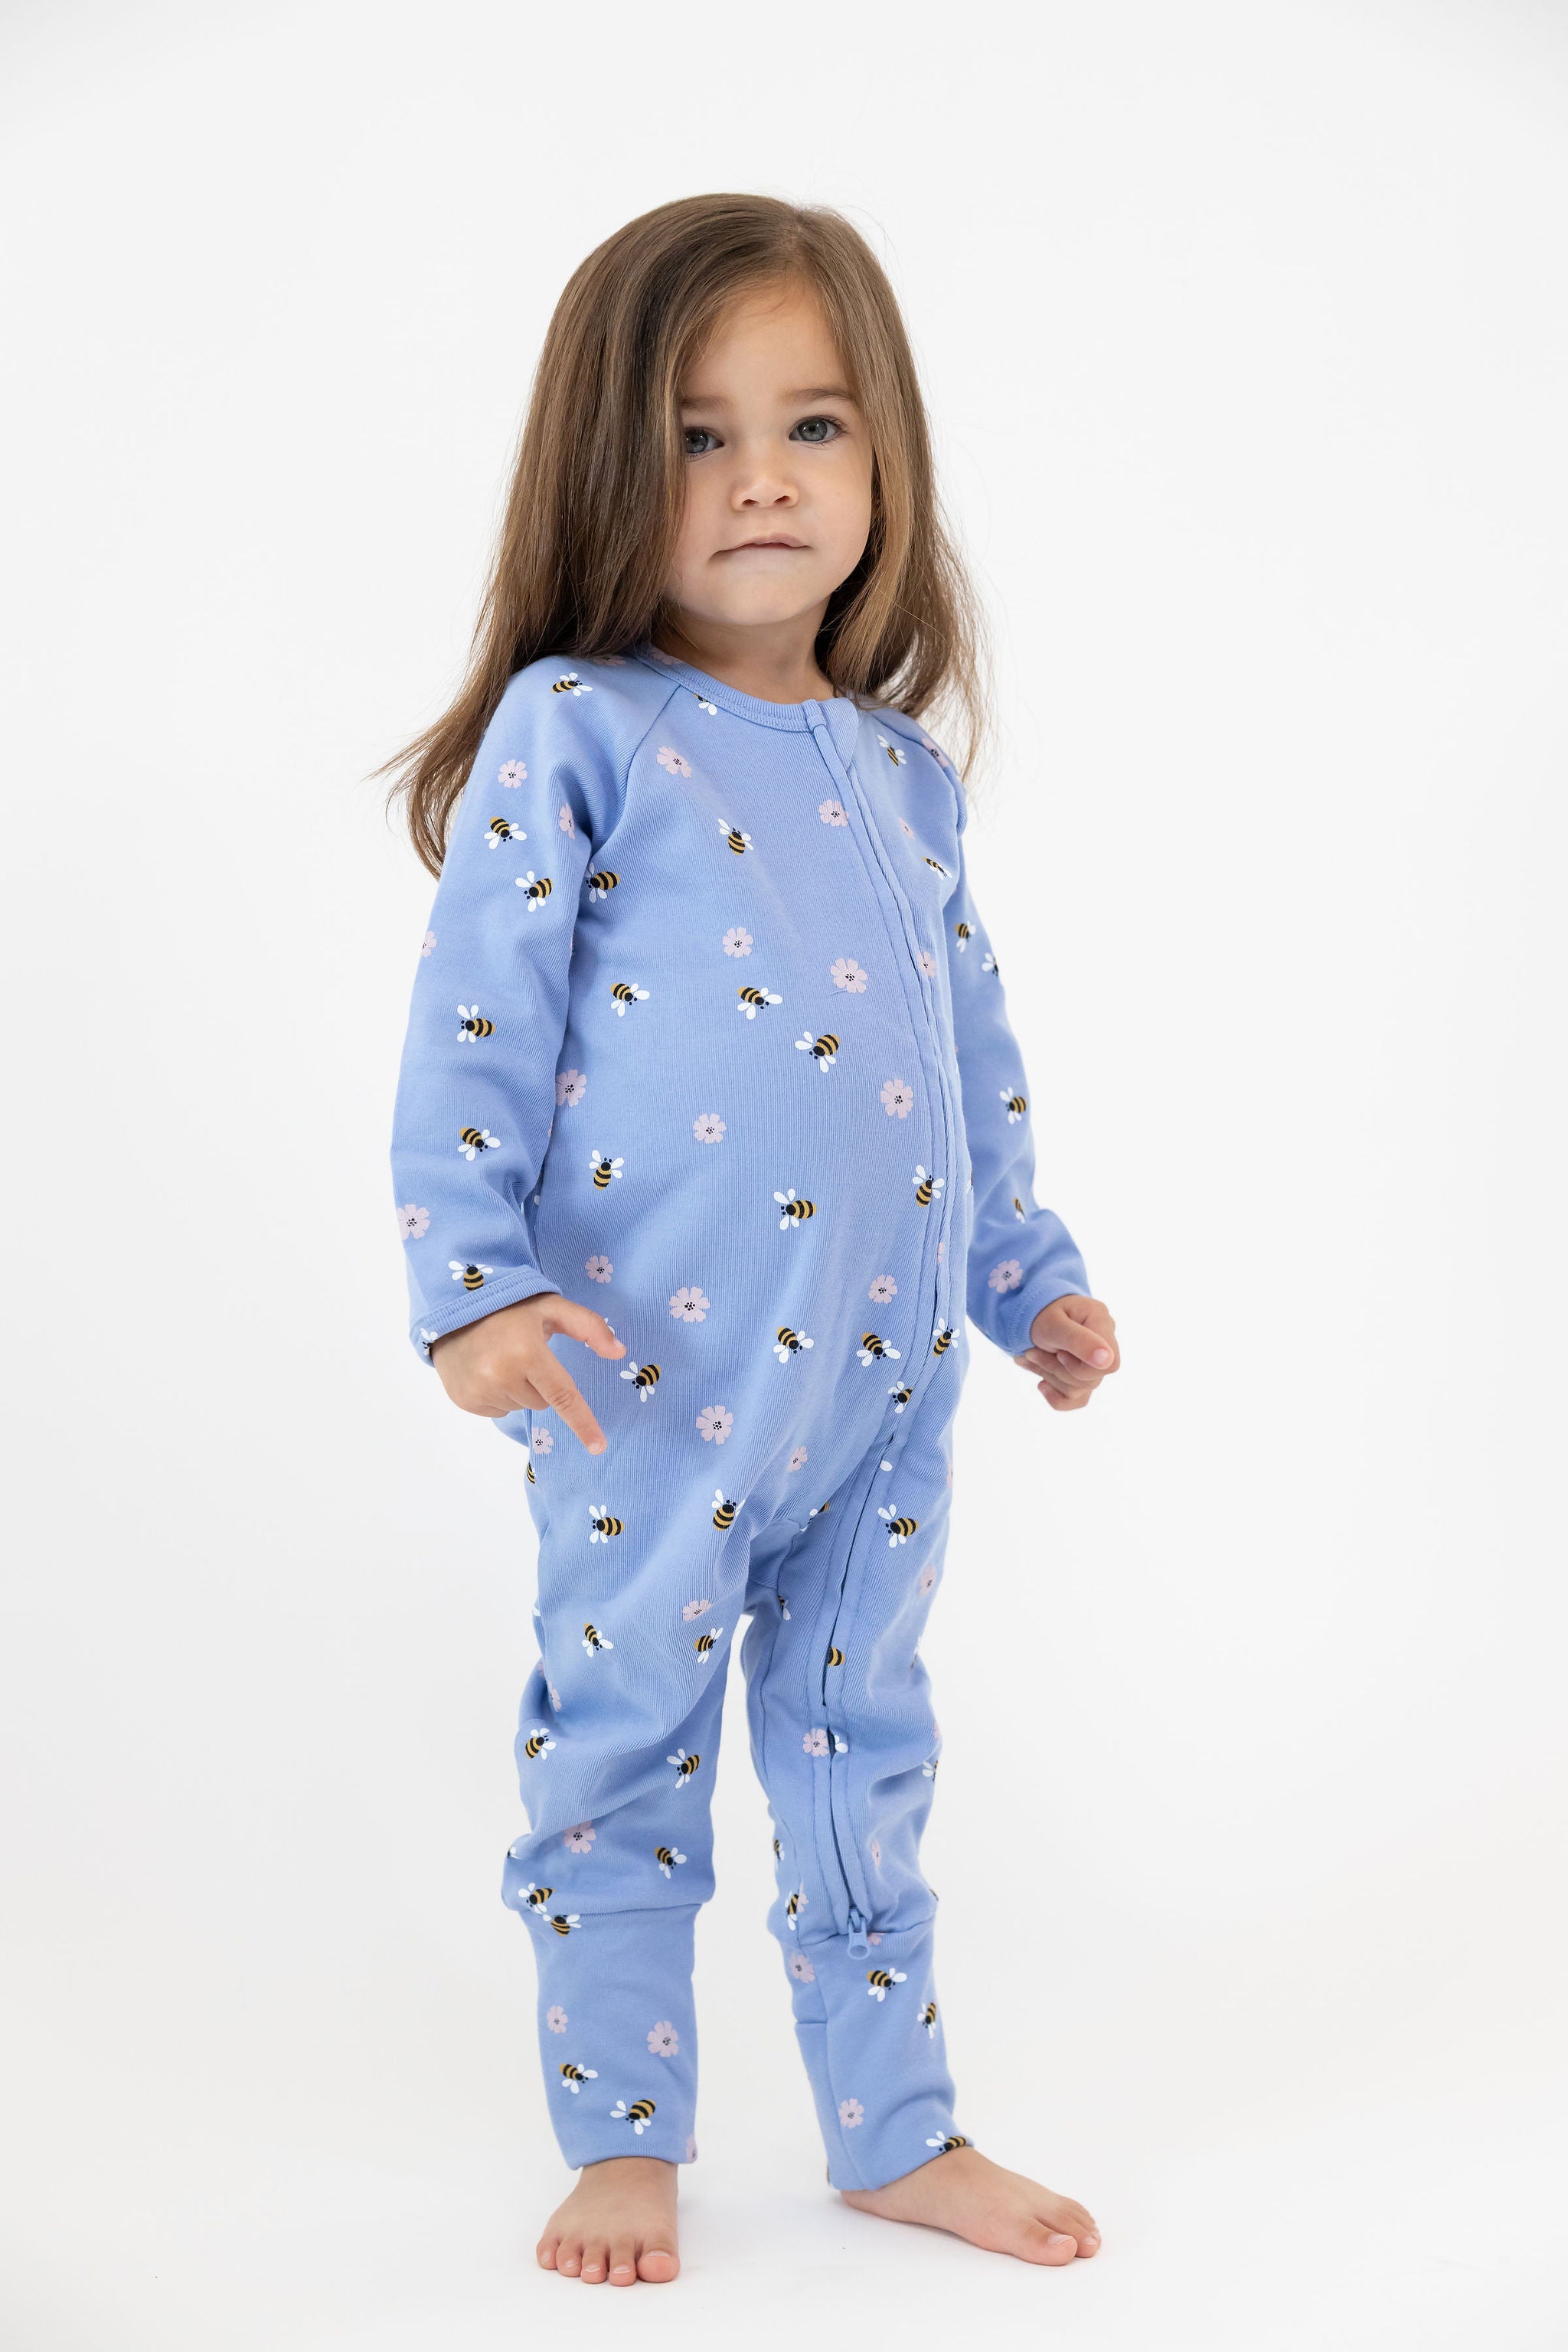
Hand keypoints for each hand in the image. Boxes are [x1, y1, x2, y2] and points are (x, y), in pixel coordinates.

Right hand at [430, 1293, 625, 1453]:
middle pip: (542, 1402)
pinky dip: (499, 1395)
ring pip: (521, 1407)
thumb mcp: (551, 1307)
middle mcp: (501, 1375)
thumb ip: (589, 1327)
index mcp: (527, 1352)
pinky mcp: (465, 1400)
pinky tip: (487, 1370)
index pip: (563, 1396)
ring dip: (519, 1389)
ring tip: (501, 1359)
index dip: (583, 1423)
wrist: (453, 1308)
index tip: (598, 1446)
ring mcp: (480, 1390)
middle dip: (540, 1383)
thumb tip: (620, 1353)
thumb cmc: (510, 1308)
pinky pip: (499, 1410)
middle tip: (522, 1354)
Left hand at [1013, 1294, 1119, 1411]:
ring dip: (1050, 1376)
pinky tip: (1042, 1384)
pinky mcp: (1084, 1375)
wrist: (1027, 1314)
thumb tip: (1107, 1361)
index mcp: (1101, 1323)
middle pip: (1092, 1380)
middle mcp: (1104, 1342)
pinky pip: (1078, 1399)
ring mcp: (1095, 1361)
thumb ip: (1079, 1340)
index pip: (1109, 1365)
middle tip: (1033, 1352)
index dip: (1080, 1368)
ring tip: (1032, 1356)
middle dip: (1057, 1370)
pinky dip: (1056, 1395)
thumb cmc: (1039, 1314)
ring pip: (1080, 1390)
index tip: (1058, 1353)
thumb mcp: (1053, 1325)